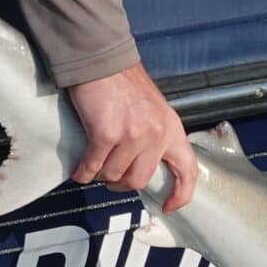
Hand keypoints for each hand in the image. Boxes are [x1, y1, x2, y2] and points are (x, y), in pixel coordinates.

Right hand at [67, 64, 198, 211]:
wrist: (102, 60)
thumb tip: (145, 164)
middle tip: (111, 178)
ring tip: (93, 165)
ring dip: (100, 175)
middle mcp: (156, 134)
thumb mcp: (153, 109)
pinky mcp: (106, 134)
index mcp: (171, 128)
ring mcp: (132, 135)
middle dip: (122, 184)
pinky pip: (92, 166)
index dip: (181, 194)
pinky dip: (83, 172)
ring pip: (114, 175)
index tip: (169, 206)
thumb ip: (155, 135)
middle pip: (140, 180)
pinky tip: (79, 169)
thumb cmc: (124, 82)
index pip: (187, 170)